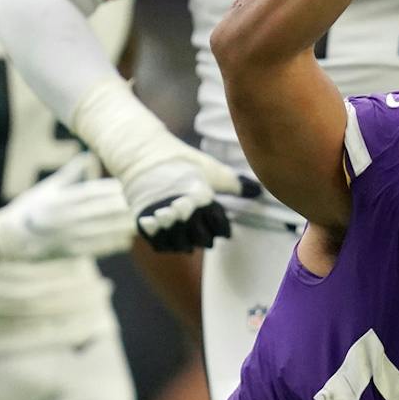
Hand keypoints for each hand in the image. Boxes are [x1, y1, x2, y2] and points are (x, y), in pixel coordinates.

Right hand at [0, 154, 135, 262]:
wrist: (10, 237)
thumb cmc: (32, 207)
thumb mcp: (48, 187)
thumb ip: (70, 173)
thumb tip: (87, 154)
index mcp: (61, 198)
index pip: (93, 192)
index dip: (114, 190)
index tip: (132, 187)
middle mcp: (65, 216)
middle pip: (101, 211)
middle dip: (125, 208)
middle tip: (146, 204)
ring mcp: (66, 235)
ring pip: (101, 230)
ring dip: (123, 227)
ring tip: (143, 223)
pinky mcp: (68, 251)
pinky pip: (94, 249)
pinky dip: (111, 245)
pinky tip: (126, 241)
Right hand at [121, 140, 252, 252]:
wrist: (141, 153)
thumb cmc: (180, 160)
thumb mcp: (210, 169)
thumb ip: (234, 183)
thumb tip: (257, 191)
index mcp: (202, 197)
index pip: (220, 227)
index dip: (222, 229)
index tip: (221, 228)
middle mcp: (183, 210)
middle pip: (202, 240)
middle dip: (206, 238)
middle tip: (205, 234)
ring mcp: (163, 218)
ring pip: (181, 246)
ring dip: (187, 244)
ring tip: (188, 237)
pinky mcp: (145, 222)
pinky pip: (161, 245)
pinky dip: (168, 244)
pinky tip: (172, 237)